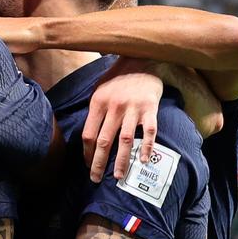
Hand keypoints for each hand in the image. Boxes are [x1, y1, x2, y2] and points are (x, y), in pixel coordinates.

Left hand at [82, 58, 161, 182]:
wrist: (142, 59)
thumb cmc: (117, 77)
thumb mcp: (99, 90)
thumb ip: (94, 111)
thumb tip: (88, 137)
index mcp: (97, 103)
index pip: (88, 134)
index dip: (86, 153)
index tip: (87, 165)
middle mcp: (114, 107)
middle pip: (103, 141)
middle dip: (98, 163)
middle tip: (96, 179)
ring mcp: (133, 108)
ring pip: (125, 140)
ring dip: (122, 160)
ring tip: (119, 176)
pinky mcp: (151, 108)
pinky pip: (149, 131)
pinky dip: (147, 146)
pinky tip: (144, 160)